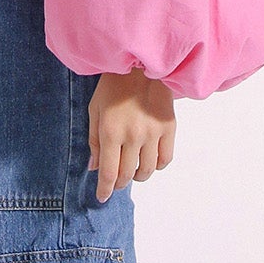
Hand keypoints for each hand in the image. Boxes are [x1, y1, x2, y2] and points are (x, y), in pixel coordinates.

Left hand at [88, 67, 175, 202]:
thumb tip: (95, 168)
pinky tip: (150, 161)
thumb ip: (94, 141)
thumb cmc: (113, 86)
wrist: (140, 65)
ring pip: (148, 170)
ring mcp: (153, 132)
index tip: (102, 197)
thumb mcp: (95, 110)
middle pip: (127, 174)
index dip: (105, 189)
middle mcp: (133, 135)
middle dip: (119, 183)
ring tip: (132, 171)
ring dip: (138, 176)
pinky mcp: (169, 128)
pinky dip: (157, 166)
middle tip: (115, 182)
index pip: (109, 172)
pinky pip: (166, 159)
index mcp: (111, 131)